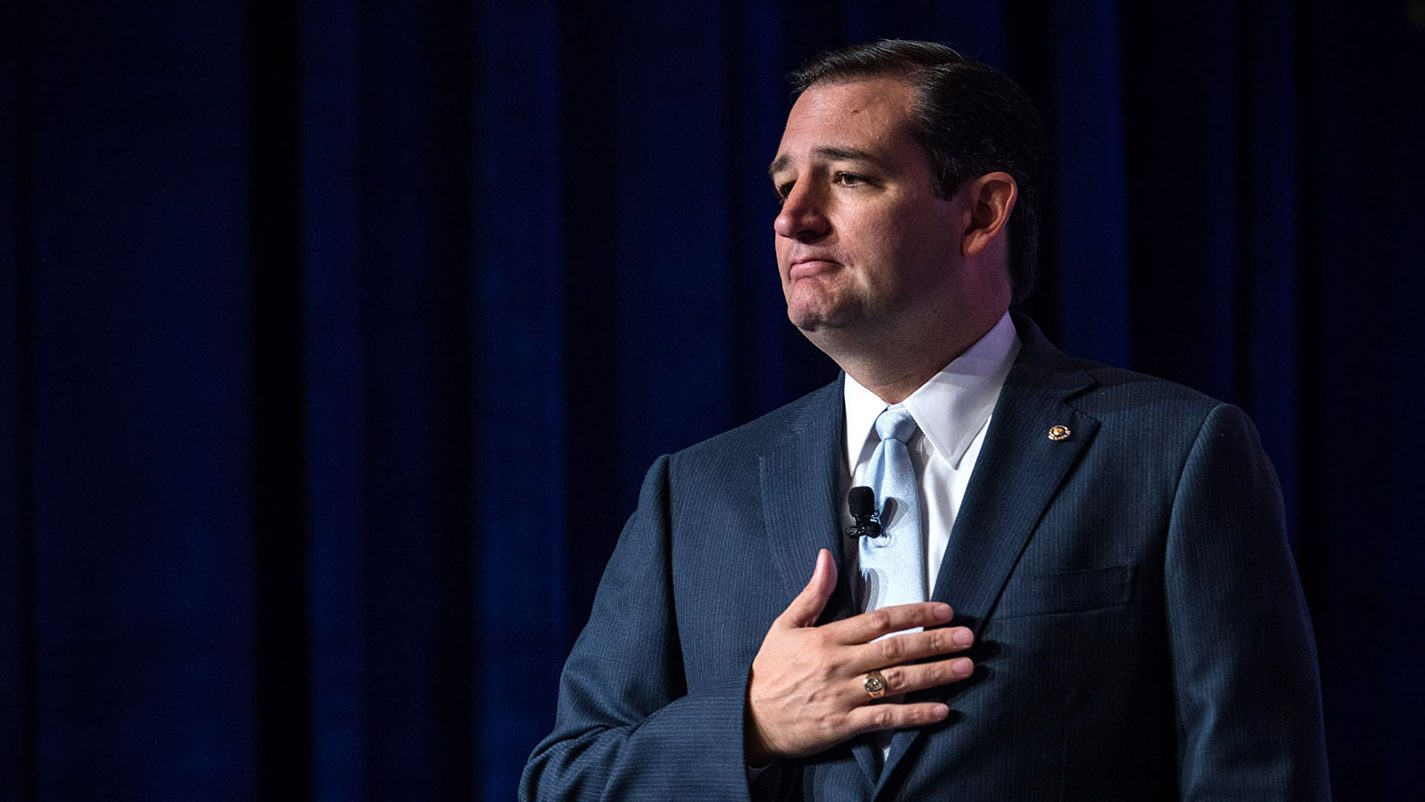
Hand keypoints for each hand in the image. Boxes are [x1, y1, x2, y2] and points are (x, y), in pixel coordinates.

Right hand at [744, 549, 974, 762]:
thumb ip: (813, 593)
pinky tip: (940, 710)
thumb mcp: (785, 625)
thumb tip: (826, 557)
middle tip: (968, 638)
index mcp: (826, 638)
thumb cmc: (769, 671)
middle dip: (935, 642)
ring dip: (934, 675)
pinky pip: (885, 718)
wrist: (748, 718)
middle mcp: (838, 665)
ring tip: (965, 668)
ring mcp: (842, 696)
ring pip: (895, 682)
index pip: (879, 621)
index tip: (944, 611)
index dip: (915, 614)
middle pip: (895, 649)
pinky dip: (914, 714)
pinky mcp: (843, 725)